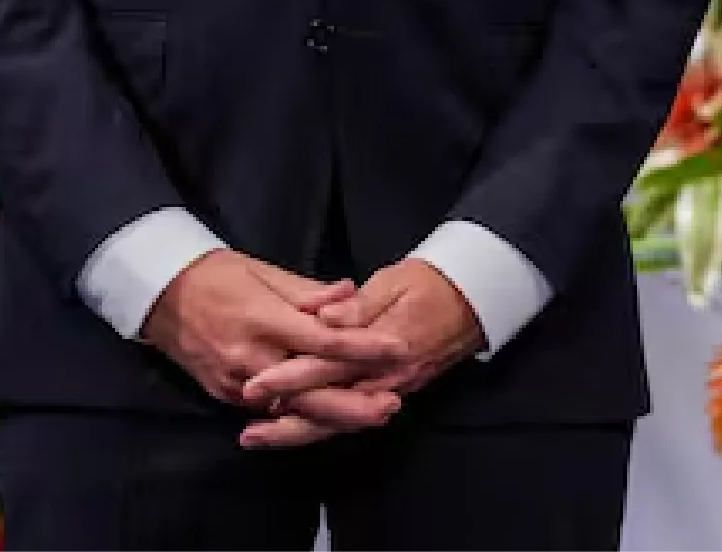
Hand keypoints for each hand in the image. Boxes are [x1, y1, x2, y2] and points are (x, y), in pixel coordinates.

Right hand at [140, 249, 407, 437]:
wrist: (161, 295)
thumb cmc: (220, 275)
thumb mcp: (265, 272)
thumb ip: (310, 292)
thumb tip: (351, 293)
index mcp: (265, 320)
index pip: (323, 340)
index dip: (362, 348)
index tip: (397, 349)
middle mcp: (251, 357)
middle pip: (309, 391)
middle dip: (352, 404)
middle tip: (392, 404)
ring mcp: (235, 382)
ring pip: (290, 409)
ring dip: (331, 416)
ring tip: (371, 416)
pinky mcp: (224, 396)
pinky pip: (268, 411)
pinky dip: (300, 416)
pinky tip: (329, 420)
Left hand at [235, 258, 485, 450]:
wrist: (474, 300)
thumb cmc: (430, 284)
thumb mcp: (394, 282)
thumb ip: (357, 304)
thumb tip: (323, 315)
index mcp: (384, 345)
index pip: (329, 364)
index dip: (290, 375)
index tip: (255, 383)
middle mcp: (386, 376)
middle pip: (330, 405)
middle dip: (287, 419)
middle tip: (247, 431)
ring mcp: (391, 388)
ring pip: (339, 420)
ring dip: (298, 431)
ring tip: (257, 438)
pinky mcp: (391, 392)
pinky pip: (351, 417)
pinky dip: (320, 426)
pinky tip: (293, 427)